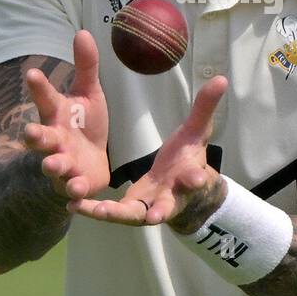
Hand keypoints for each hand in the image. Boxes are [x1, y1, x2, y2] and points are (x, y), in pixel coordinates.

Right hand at [23, 30, 110, 200]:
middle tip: (29, 132)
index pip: (45, 98)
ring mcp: (62, 164)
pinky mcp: (75, 185)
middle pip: (40, 137)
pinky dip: (74, 192)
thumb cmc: (85, 125)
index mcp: (57, 114)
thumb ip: (86, 66)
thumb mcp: (89, 94)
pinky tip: (77, 192)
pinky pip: (72, 191)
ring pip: (53, 166)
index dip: (38, 87)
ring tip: (53, 164)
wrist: (91, 165)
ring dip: (53, 166)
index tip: (31, 73)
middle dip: (34, 135)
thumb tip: (82, 32)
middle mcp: (54, 139)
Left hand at [70, 75, 227, 226]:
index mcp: (188, 177)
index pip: (195, 179)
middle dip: (161, 210)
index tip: (195, 179)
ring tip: (98, 210)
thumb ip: (205, 108)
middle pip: (167, 207)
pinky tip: (75, 204)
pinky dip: (94, 210)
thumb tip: (222, 79)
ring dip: (116, 214)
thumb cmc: (188, 157)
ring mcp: (149, 207)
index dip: (196, 180)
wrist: (181, 187)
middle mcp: (170, 197)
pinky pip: (112, 213)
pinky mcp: (130, 211)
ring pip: (133, 215)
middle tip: (154, 216)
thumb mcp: (196, 131)